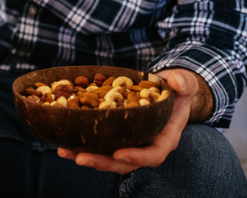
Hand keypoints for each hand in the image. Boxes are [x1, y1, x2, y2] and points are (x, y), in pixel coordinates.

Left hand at [57, 69, 199, 173]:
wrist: (166, 91)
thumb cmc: (176, 89)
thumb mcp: (184, 83)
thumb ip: (183, 82)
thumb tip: (176, 83)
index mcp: (165, 138)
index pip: (153, 154)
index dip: (137, 157)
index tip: (119, 154)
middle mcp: (146, 145)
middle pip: (124, 162)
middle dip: (102, 162)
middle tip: (80, 157)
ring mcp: (129, 143)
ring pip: (108, 157)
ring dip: (86, 156)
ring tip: (64, 151)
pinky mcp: (115, 137)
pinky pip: (99, 145)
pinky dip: (81, 145)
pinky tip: (62, 143)